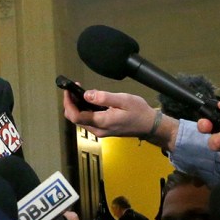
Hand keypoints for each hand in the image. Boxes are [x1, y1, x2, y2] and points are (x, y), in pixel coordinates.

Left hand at [62, 89, 178, 150]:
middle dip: (71, 103)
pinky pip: (88, 120)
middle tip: (74, 88)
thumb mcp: (123, 100)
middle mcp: (98, 130)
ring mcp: (100, 131)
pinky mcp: (103, 129)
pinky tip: (90, 99)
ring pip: (80, 119)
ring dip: (77, 106)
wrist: (151, 126)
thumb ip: (104, 98)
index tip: (68, 91)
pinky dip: (85, 109)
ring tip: (81, 91)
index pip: (76, 116)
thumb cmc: (139, 112)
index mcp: (102, 122)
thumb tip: (86, 95)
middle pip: (75, 118)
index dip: (68, 103)